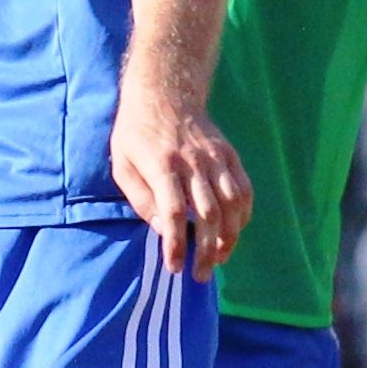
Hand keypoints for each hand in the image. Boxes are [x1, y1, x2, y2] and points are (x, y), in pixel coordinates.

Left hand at [109, 89, 251, 280]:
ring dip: (230, 237)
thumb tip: (164, 229)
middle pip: (209, 214)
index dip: (177, 244)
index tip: (175, 266)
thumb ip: (141, 199)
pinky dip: (243, 214)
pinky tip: (235, 231)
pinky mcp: (230, 155)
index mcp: (162, 167)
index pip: (175, 214)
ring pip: (233, 204)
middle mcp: (194, 164)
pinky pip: (244, 189)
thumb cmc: (135, 133)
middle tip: (201, 274)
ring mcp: (216, 159)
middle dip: (207, 250)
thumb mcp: (122, 165)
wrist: (165, 93)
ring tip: (220, 258)